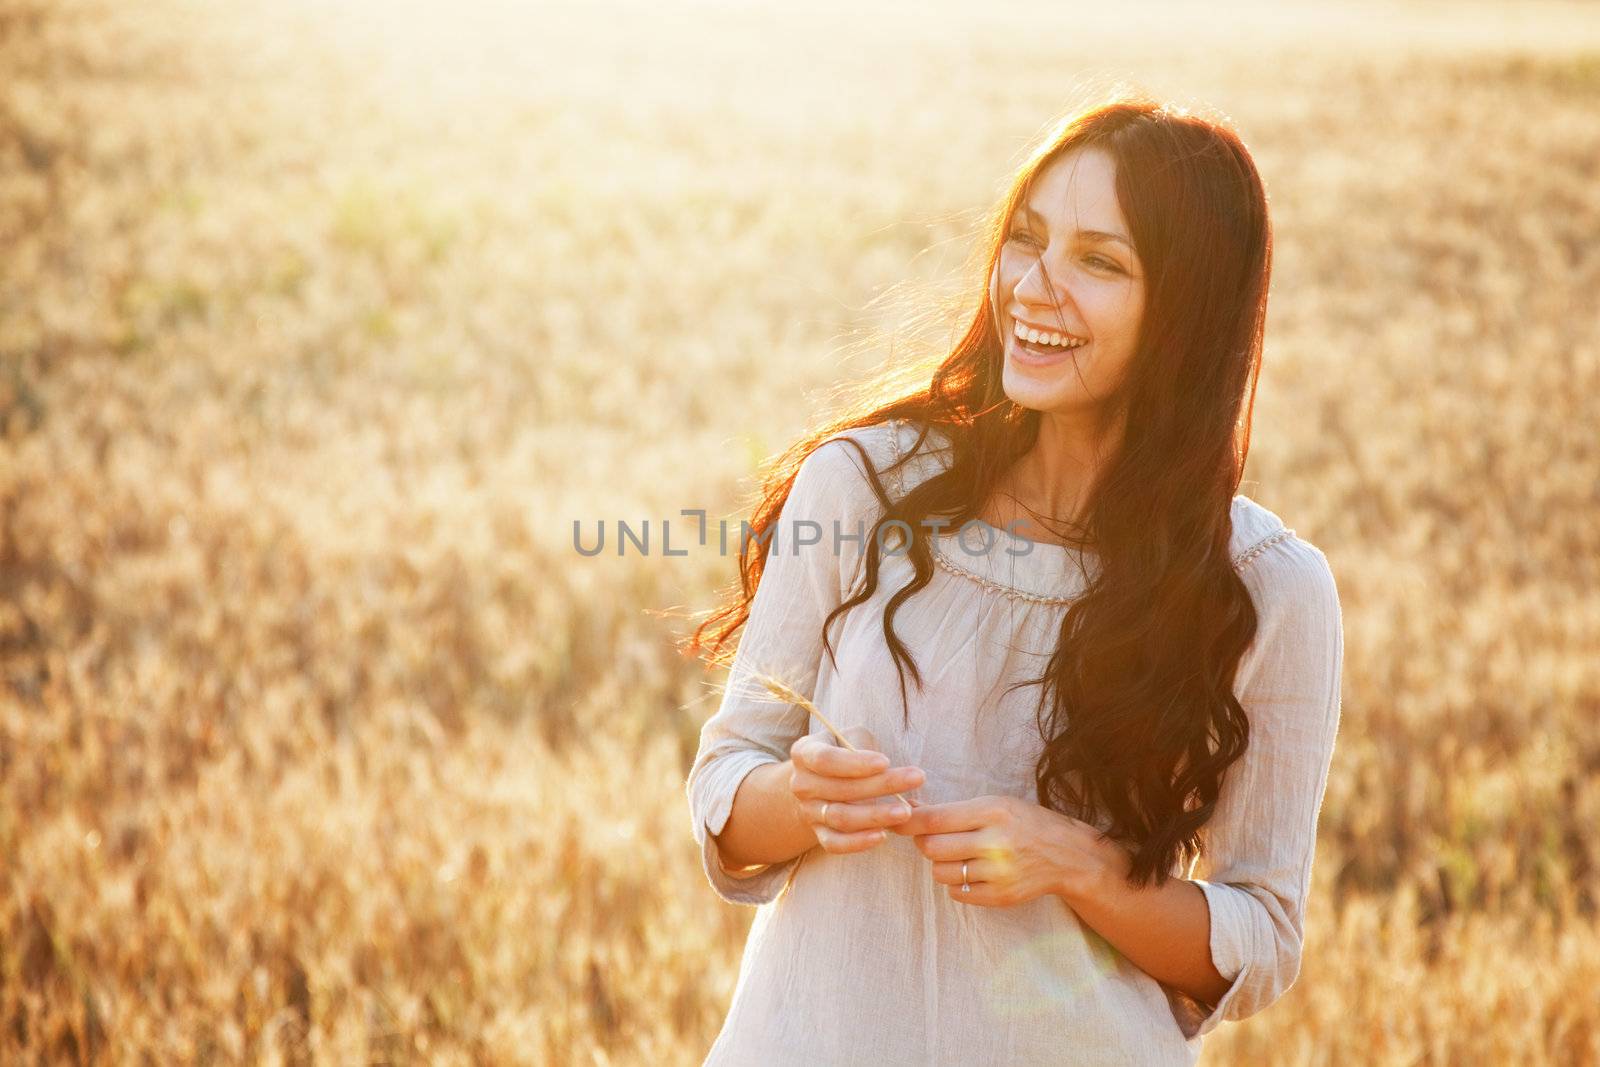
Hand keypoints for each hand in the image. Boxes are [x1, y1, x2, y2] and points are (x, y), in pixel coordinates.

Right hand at [789, 726, 925, 854]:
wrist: (820, 782)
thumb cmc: (845, 752)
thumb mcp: (851, 737)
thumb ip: (863, 744)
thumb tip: (884, 767)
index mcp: (804, 753)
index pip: (825, 759)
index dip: (855, 763)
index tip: (886, 761)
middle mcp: (801, 784)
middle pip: (840, 789)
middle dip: (881, 785)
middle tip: (916, 778)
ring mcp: (808, 811)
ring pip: (840, 817)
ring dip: (875, 815)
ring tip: (906, 811)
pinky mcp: (818, 833)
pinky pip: (835, 843)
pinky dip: (858, 842)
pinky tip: (883, 835)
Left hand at [892, 794, 1127, 906]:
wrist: (1066, 855)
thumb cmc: (1024, 822)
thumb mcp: (993, 803)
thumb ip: (952, 809)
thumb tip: (909, 807)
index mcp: (991, 812)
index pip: (934, 820)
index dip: (907, 821)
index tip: (894, 820)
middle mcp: (994, 843)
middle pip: (931, 848)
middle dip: (924, 843)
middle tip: (933, 838)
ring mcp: (998, 873)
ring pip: (940, 872)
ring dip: (939, 864)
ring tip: (956, 855)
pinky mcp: (1000, 897)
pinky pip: (957, 893)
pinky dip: (955, 883)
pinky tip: (970, 871)